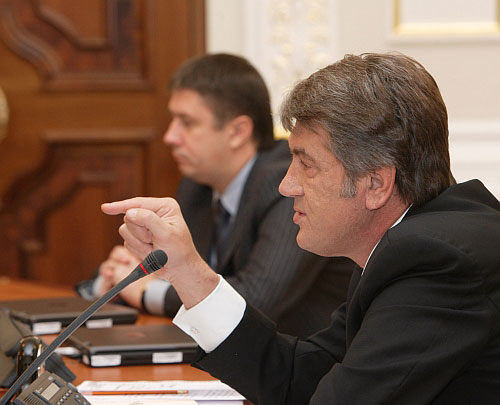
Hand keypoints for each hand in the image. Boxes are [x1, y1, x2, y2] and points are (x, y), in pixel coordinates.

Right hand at [101, 197, 218, 308]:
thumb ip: (149, 220)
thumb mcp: (166, 234)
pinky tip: (150, 253)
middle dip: (140, 234)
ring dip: (139, 244)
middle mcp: (153, 213)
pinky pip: (127, 242)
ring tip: (154, 248)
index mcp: (164, 207)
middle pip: (129, 218)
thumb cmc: (179, 251)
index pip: (138, 203)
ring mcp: (145, 226)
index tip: (105, 208)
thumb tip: (130, 212)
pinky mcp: (139, 237)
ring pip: (125, 231)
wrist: (179, 269)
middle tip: (154, 242)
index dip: (120, 206)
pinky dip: (138, 251)